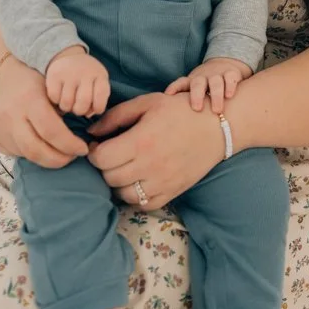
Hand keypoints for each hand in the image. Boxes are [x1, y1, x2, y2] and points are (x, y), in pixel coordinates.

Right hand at [0, 54, 88, 167]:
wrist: (3, 76)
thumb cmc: (34, 81)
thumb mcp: (53, 89)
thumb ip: (63, 113)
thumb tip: (75, 141)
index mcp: (29, 99)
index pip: (51, 131)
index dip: (69, 145)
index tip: (83, 149)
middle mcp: (10, 115)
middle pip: (36, 150)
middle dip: (58, 159)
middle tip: (72, 157)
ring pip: (25, 154)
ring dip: (45, 157)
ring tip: (57, 151)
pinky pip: (15, 152)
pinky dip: (30, 153)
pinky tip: (38, 144)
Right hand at [46, 46, 110, 116]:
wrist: (70, 57)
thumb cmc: (87, 78)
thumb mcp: (98, 84)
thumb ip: (97, 100)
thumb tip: (88, 114)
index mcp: (100, 75)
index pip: (101, 99)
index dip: (97, 108)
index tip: (93, 107)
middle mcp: (86, 72)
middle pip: (83, 103)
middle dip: (80, 110)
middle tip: (77, 105)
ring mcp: (70, 73)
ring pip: (67, 103)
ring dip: (67, 107)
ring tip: (68, 100)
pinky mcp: (54, 74)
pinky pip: (54, 97)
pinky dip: (55, 100)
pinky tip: (59, 94)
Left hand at [86, 92, 224, 208]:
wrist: (216, 126)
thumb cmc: (179, 110)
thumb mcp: (147, 103)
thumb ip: (116, 116)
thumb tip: (91, 131)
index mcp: (141, 141)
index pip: (101, 158)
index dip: (93, 152)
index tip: (97, 145)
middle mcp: (149, 165)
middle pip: (109, 177)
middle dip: (104, 166)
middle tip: (110, 155)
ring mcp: (162, 182)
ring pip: (124, 194)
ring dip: (118, 182)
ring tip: (123, 167)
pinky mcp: (172, 192)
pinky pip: (144, 205)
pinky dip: (135, 196)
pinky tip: (137, 180)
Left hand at [165, 57, 251, 112]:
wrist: (225, 65)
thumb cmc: (204, 84)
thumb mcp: (192, 87)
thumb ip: (181, 96)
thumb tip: (163, 109)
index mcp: (192, 81)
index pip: (181, 83)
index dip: (174, 88)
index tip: (168, 96)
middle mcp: (204, 77)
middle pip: (198, 83)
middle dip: (196, 95)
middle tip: (197, 109)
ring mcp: (218, 75)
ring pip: (216, 82)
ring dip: (216, 95)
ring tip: (217, 110)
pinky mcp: (231, 73)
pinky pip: (230, 78)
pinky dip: (230, 86)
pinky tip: (229, 96)